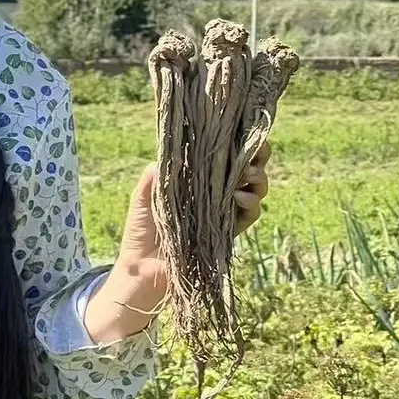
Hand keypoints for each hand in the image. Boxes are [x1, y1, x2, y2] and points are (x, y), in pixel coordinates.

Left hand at [86, 142, 273, 342]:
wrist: (143, 266)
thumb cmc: (141, 228)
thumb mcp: (144, 195)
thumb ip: (157, 173)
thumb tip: (173, 152)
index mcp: (198, 179)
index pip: (224, 156)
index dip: (239, 144)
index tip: (247, 132)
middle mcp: (216, 193)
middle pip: (247, 170)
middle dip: (256, 159)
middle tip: (256, 152)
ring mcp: (224, 213)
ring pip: (254, 192)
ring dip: (257, 181)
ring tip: (248, 176)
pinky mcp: (228, 233)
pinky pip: (249, 217)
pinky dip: (250, 206)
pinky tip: (242, 199)